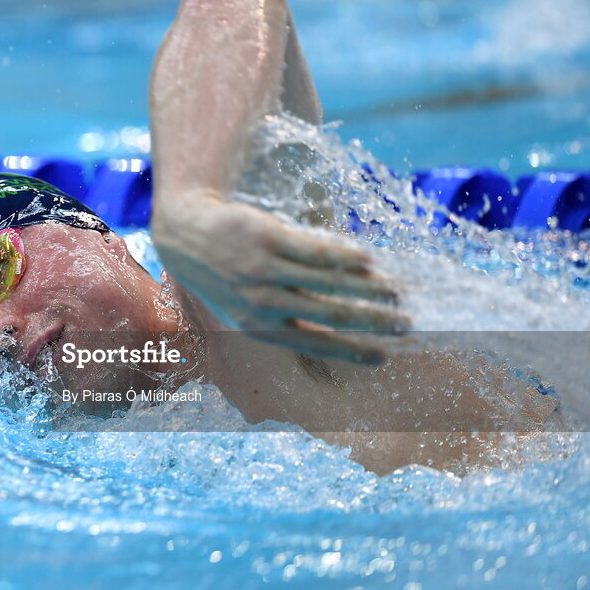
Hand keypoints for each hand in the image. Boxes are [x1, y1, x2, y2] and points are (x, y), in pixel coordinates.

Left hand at [152, 190, 408, 363]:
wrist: (185, 232)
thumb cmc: (220, 274)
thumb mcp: (241, 307)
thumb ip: (280, 320)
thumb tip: (330, 330)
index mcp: (257, 327)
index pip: (315, 343)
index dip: (352, 351)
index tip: (383, 356)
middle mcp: (261, 302)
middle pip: (330, 314)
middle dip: (372, 321)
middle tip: (404, 323)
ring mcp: (263, 270)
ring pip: (327, 282)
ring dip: (368, 288)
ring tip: (395, 291)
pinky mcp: (265, 238)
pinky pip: (314, 251)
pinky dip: (345, 257)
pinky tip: (369, 260)